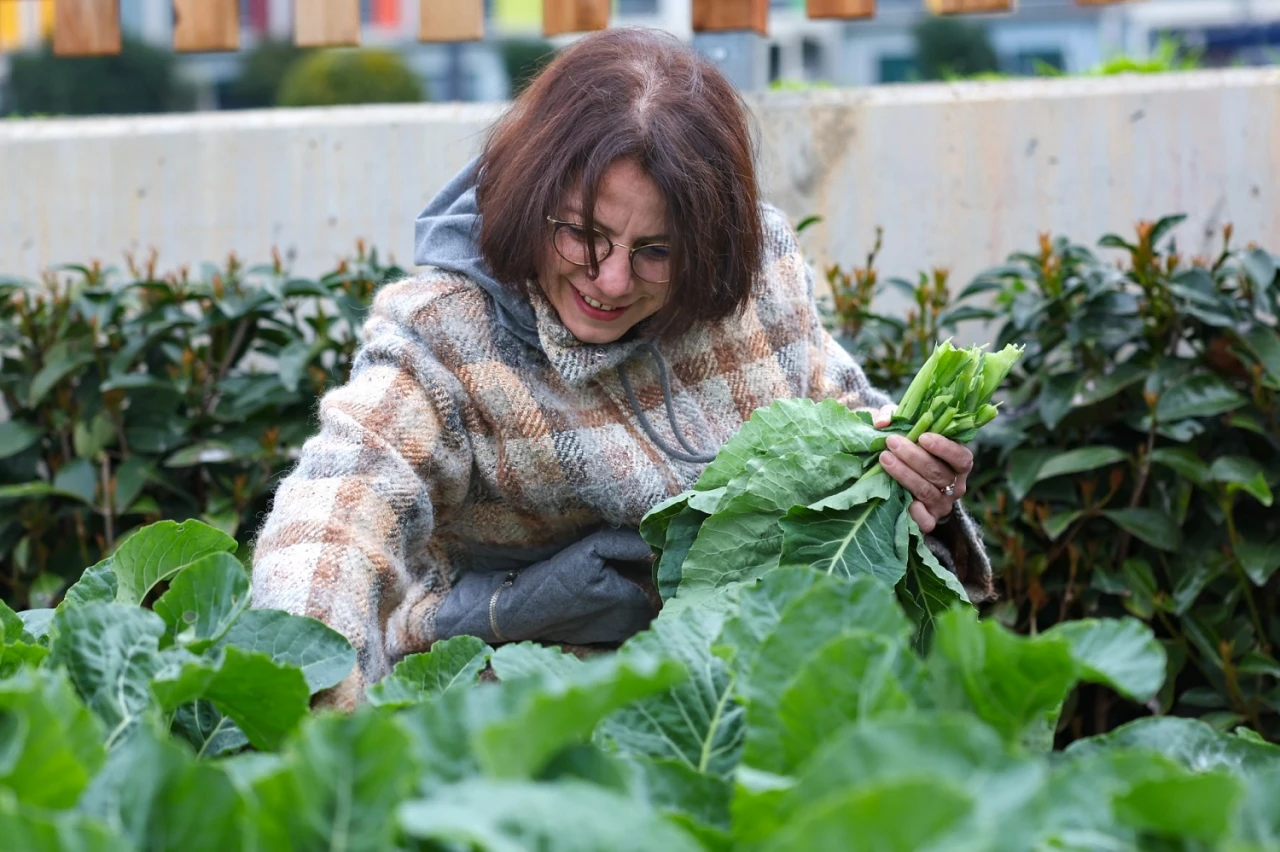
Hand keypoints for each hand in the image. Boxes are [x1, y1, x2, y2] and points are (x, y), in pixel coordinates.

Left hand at [872, 404, 972, 533]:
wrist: (901, 482)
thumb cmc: (909, 449)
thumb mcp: (905, 430)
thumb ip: (896, 419)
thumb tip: (882, 422)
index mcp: (959, 463)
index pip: (961, 457)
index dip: (944, 448)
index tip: (923, 437)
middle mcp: (956, 485)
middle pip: (938, 473)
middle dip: (913, 456)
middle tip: (892, 442)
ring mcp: (943, 505)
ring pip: (926, 491)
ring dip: (904, 474)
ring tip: (884, 459)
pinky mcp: (930, 521)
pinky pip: (926, 521)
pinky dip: (914, 512)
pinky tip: (899, 498)